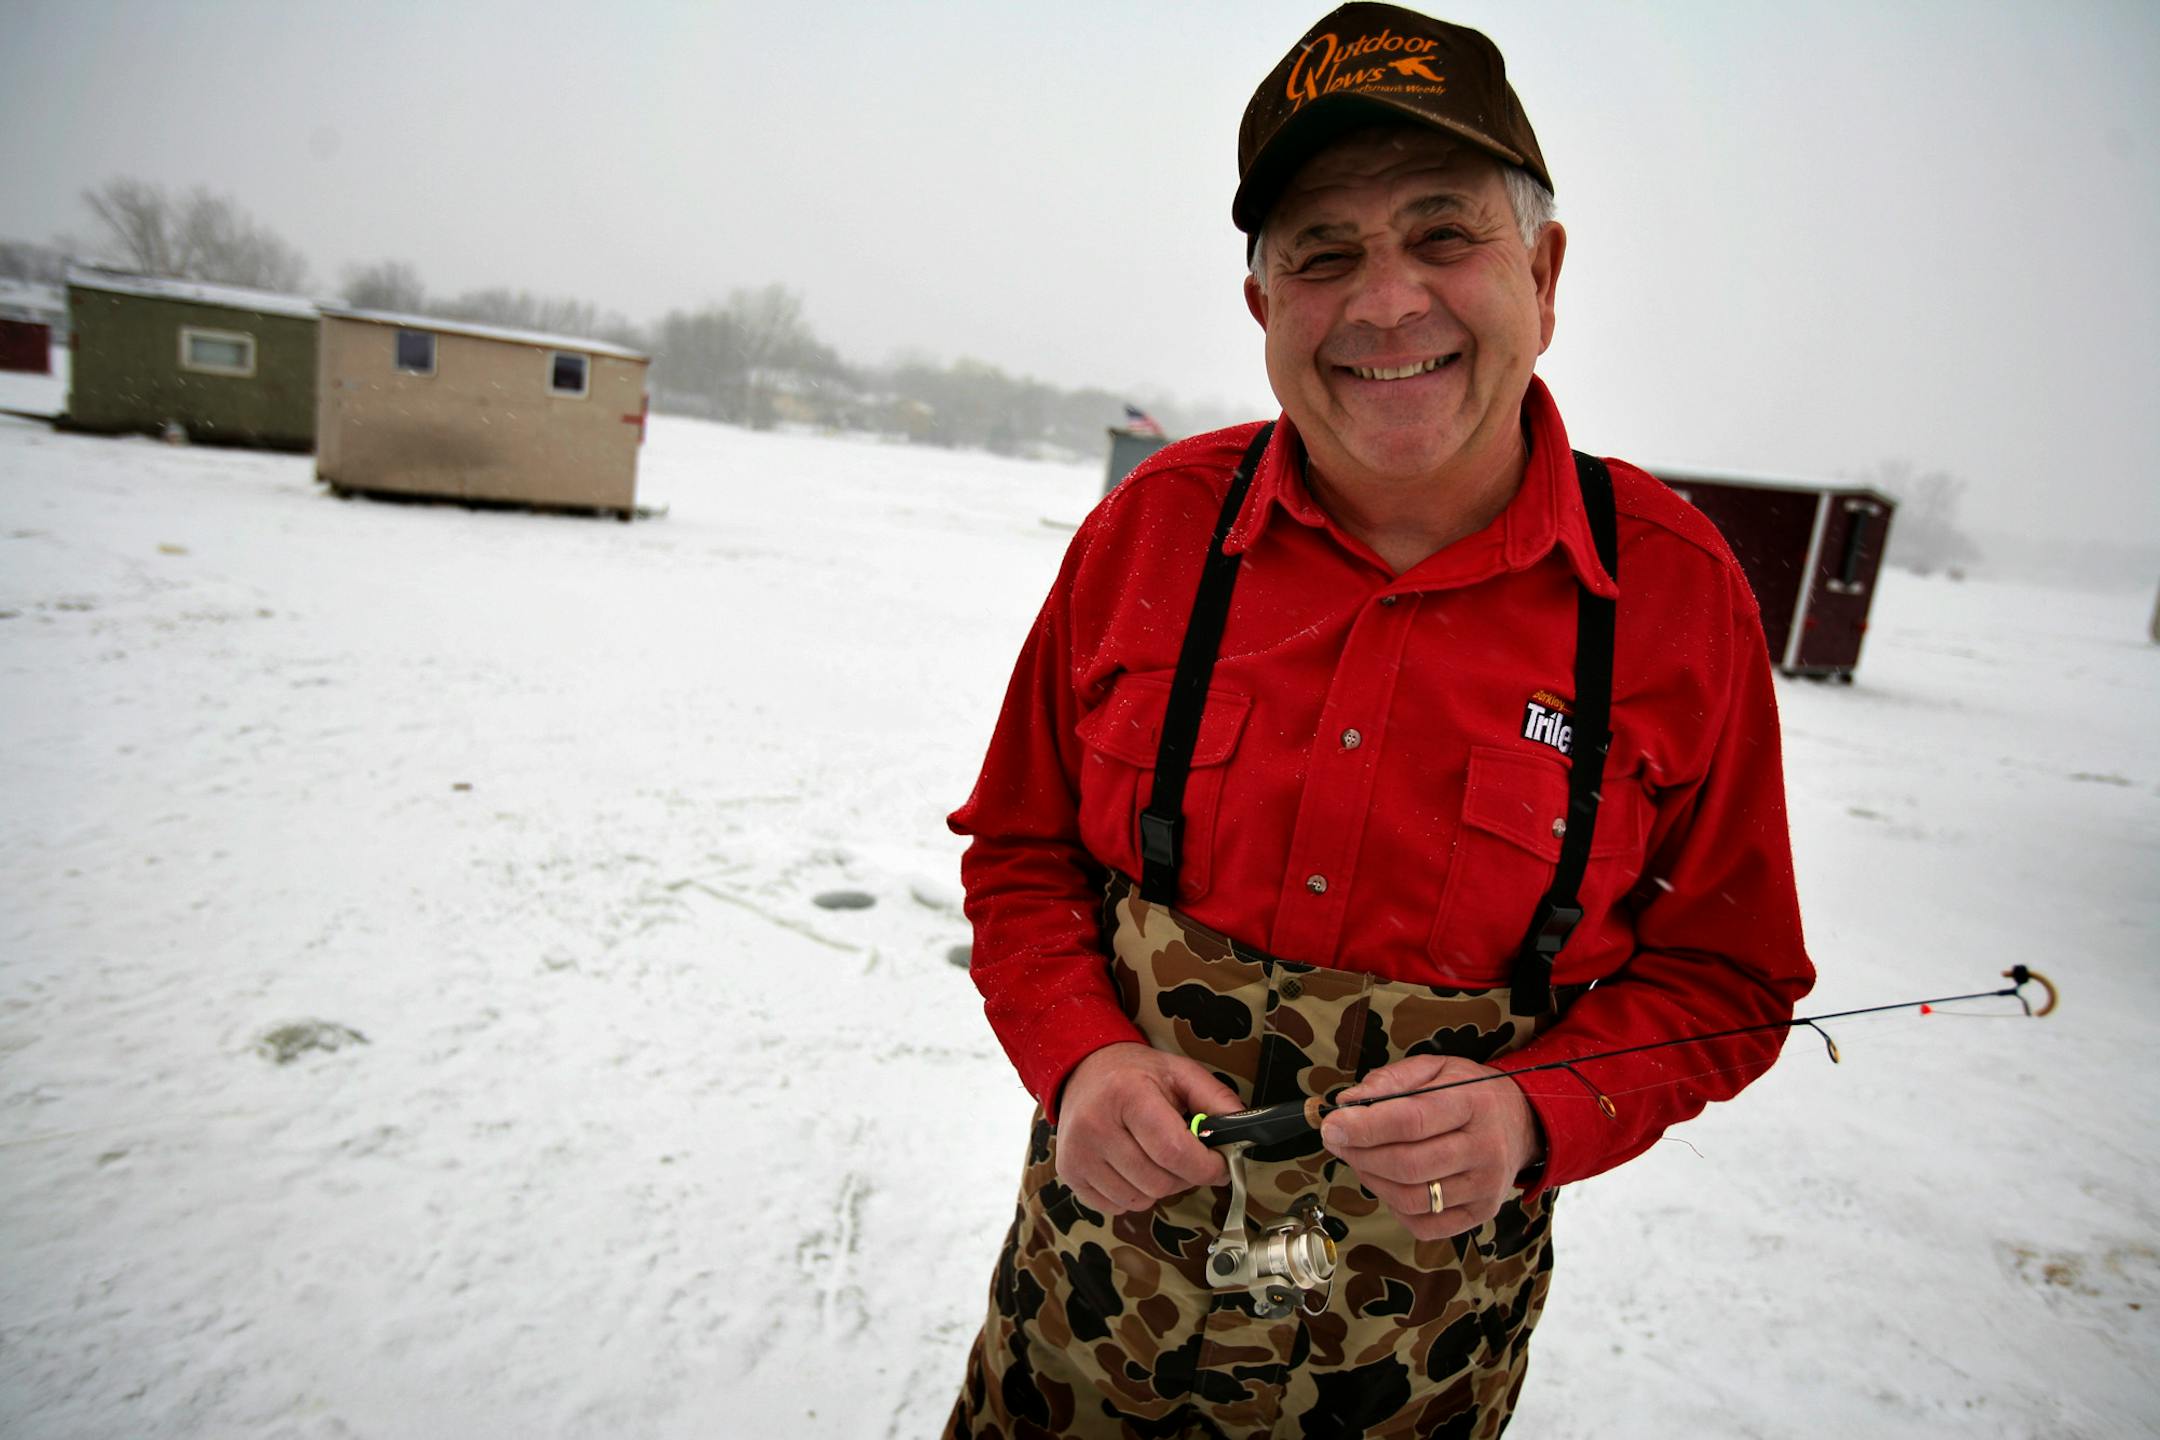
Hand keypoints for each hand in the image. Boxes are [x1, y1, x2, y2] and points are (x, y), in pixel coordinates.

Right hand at [1053, 1043, 1243, 1213]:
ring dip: (1159, 1186)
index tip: (1217, 1165)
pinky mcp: (1069, 1172)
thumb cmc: (1135, 1074)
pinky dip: (1133, 1194)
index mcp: (1127, 1094)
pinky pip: (1116, 1207)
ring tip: (1154, 1157)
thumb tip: (1243, 1135)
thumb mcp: (1180, 1073)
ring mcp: (1078, 1152)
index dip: (1205, 1166)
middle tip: (1186, 1157)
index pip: (1174, 1151)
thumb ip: (1217, 1100)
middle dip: (1185, 1176)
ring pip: (1140, 1200)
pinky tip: (1131, 1166)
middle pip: (1159, 1182)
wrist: (1082, 1071)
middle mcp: (1096, 1125)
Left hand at [1318, 1055, 1543, 1240]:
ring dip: (1372, 1180)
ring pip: (1412, 1199)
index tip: (1332, 1125)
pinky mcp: (1480, 1213)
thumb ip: (1391, 1080)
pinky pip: (1424, 1224)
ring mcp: (1485, 1187)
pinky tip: (1387, 1182)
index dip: (1364, 1126)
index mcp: (1472, 1103)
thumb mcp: (1436, 1068)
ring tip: (1359, 1159)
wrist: (1521, 1123)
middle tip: (1337, 1141)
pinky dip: (1394, 1206)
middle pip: (1408, 1165)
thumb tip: (1348, 1103)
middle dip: (1360, 1155)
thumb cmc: (1470, 1093)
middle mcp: (1484, 1149)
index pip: (1410, 1121)